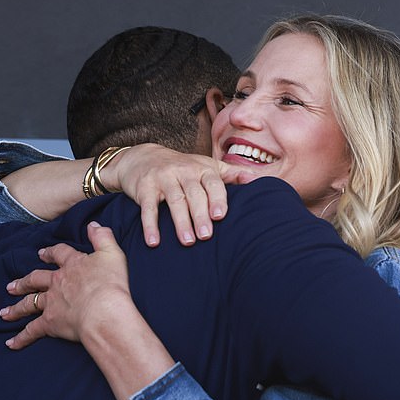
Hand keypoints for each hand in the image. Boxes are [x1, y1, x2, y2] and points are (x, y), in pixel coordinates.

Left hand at [0, 222, 131, 348]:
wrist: (104, 311)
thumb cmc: (111, 284)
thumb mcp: (112, 254)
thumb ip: (103, 237)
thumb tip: (94, 225)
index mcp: (73, 265)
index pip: (59, 254)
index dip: (51, 252)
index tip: (43, 252)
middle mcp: (57, 282)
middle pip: (36, 279)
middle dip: (24, 282)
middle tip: (12, 285)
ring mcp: (51, 302)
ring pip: (29, 304)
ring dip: (16, 308)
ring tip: (5, 313)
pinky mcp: (50, 323)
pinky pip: (32, 331)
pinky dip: (21, 338)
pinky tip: (11, 344)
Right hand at [104, 143, 254, 246]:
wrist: (143, 157)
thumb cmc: (182, 167)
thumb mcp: (206, 166)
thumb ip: (231, 174)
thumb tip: (256, 180)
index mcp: (201, 169)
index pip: (212, 183)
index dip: (217, 198)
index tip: (220, 216)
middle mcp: (183, 171)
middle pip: (194, 194)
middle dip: (200, 215)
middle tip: (206, 236)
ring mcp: (163, 178)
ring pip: (174, 200)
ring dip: (180, 222)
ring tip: (187, 242)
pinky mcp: (144, 188)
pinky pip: (148, 207)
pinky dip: (150, 224)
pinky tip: (154, 242)